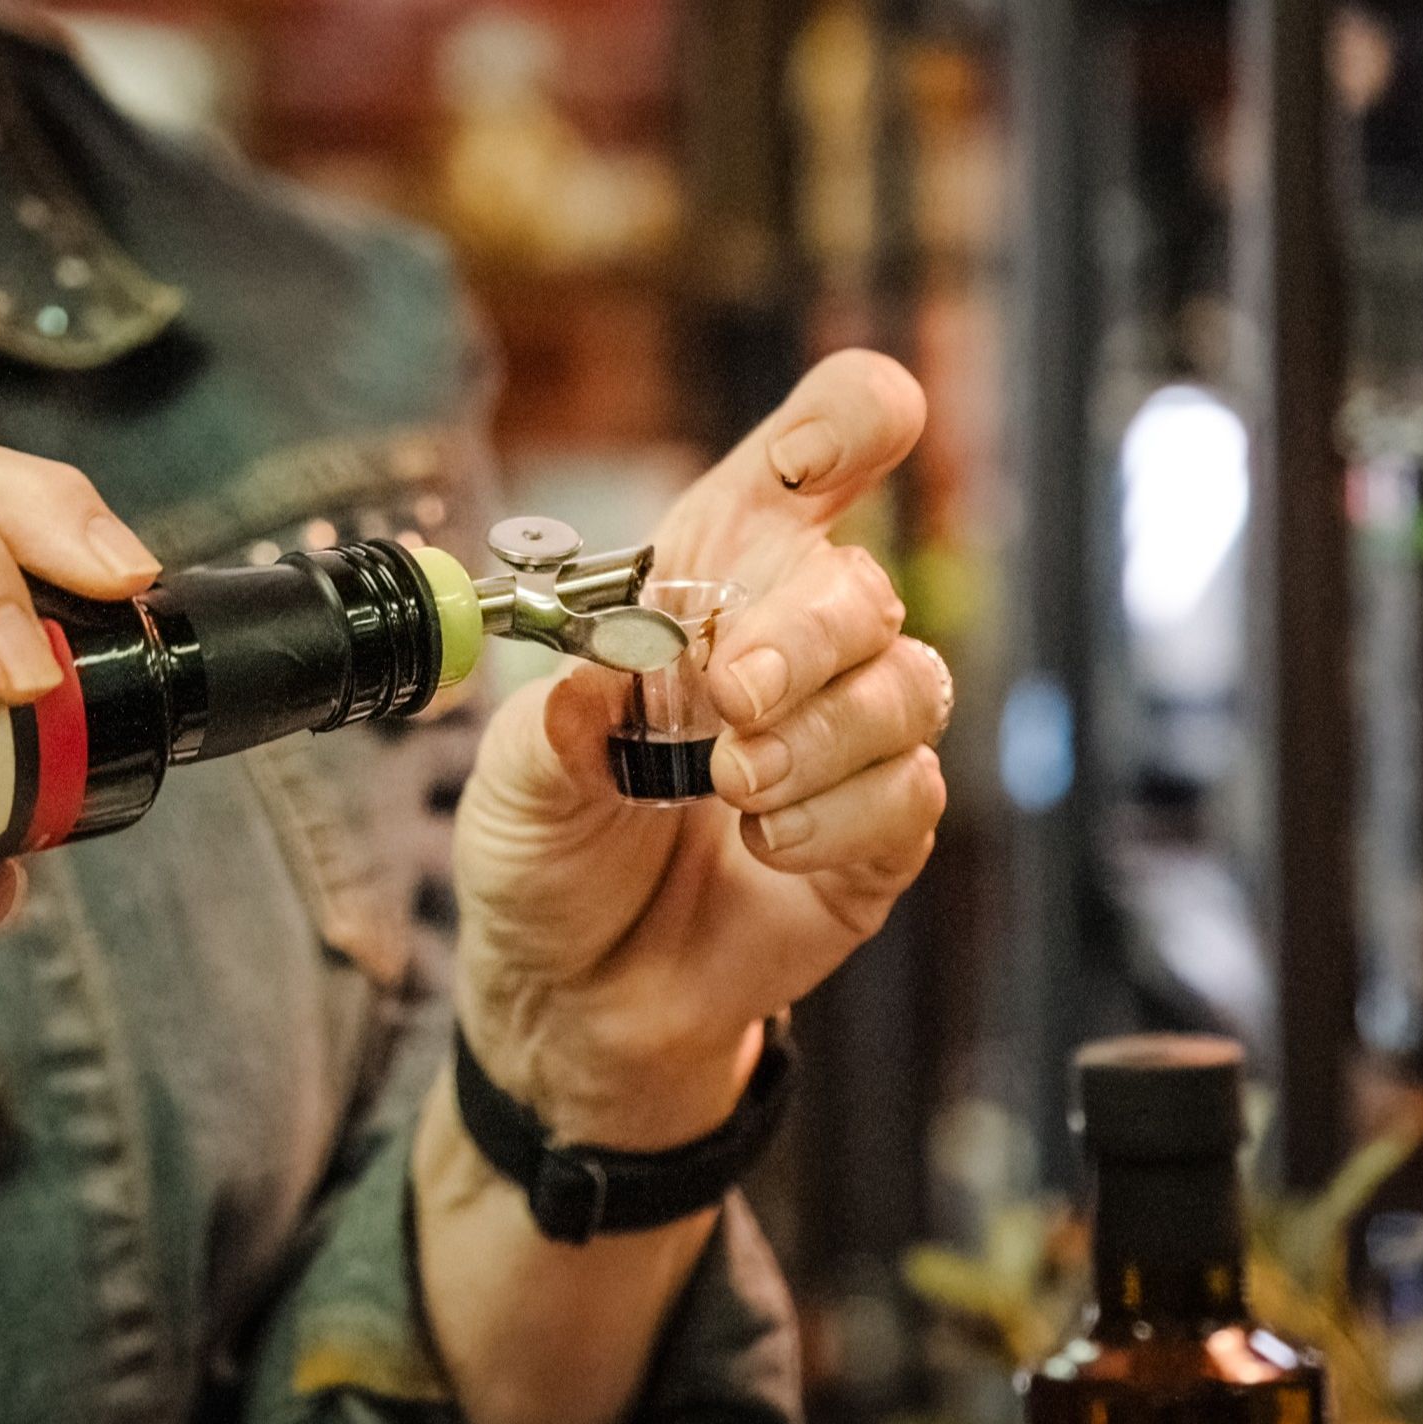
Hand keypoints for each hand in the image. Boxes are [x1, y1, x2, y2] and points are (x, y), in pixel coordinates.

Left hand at [453, 351, 947, 1146]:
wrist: (573, 999)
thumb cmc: (546, 860)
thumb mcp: (512, 785)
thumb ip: (555, 727)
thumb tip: (602, 671)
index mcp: (703, 593)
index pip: (802, 470)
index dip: (843, 424)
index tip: (854, 426)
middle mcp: (789, 651)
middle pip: (863, 587)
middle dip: (806, 634)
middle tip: (731, 698)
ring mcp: (843, 745)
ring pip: (908, 689)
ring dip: (820, 737)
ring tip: (730, 790)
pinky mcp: (875, 838)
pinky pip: (910, 795)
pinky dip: (836, 819)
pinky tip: (767, 847)